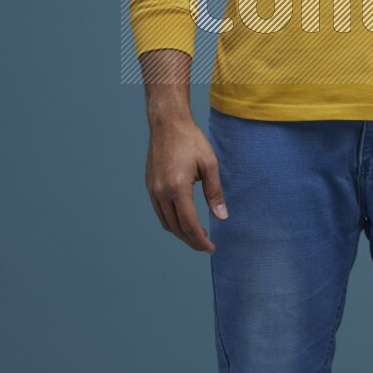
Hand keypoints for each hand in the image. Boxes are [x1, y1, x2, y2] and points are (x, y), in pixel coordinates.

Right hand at [145, 114, 228, 252]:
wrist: (168, 123)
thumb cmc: (191, 140)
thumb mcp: (209, 164)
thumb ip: (215, 192)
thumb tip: (222, 217)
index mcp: (177, 188)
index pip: (189, 224)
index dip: (200, 240)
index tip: (211, 248)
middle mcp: (161, 192)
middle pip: (176, 228)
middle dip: (191, 240)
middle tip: (206, 245)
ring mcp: (153, 190)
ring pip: (166, 222)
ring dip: (181, 233)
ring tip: (197, 234)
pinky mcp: (150, 186)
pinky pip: (160, 212)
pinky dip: (172, 221)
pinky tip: (184, 219)